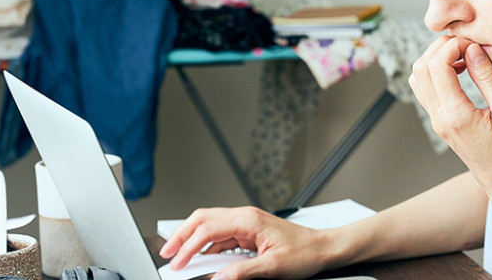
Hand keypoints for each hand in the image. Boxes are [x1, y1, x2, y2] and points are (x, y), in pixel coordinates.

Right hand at [159, 206, 337, 279]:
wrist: (324, 248)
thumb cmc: (305, 252)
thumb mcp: (273, 267)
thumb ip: (242, 272)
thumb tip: (218, 278)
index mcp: (248, 220)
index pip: (208, 229)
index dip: (188, 246)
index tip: (177, 263)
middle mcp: (245, 217)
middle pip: (202, 219)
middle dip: (181, 235)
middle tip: (167, 254)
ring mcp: (246, 223)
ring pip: (210, 225)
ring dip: (193, 239)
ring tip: (180, 256)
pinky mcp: (249, 232)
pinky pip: (221, 235)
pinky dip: (207, 245)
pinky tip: (202, 257)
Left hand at [408, 36, 491, 203]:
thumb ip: (488, 79)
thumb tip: (472, 50)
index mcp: (456, 115)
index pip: (437, 66)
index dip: (453, 46)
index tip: (474, 44)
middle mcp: (440, 119)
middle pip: (421, 68)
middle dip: (441, 48)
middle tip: (467, 46)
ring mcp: (437, 122)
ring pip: (419, 79)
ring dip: (436, 60)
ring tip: (464, 57)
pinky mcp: (441, 124)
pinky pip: (426, 91)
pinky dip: (437, 74)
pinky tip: (460, 71)